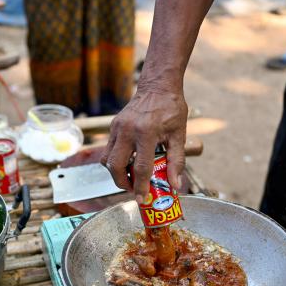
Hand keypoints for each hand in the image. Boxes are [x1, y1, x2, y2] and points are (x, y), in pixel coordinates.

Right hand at [101, 88, 186, 203]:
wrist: (157, 86)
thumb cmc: (171, 109)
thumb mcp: (179, 135)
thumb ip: (177, 161)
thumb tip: (175, 185)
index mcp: (146, 133)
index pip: (140, 167)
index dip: (141, 187)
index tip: (142, 200)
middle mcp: (127, 130)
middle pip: (115, 166)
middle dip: (122, 183)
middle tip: (134, 190)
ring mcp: (117, 128)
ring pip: (107, 159)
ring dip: (116, 173)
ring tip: (130, 178)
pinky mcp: (113, 127)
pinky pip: (108, 150)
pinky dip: (116, 161)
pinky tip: (128, 163)